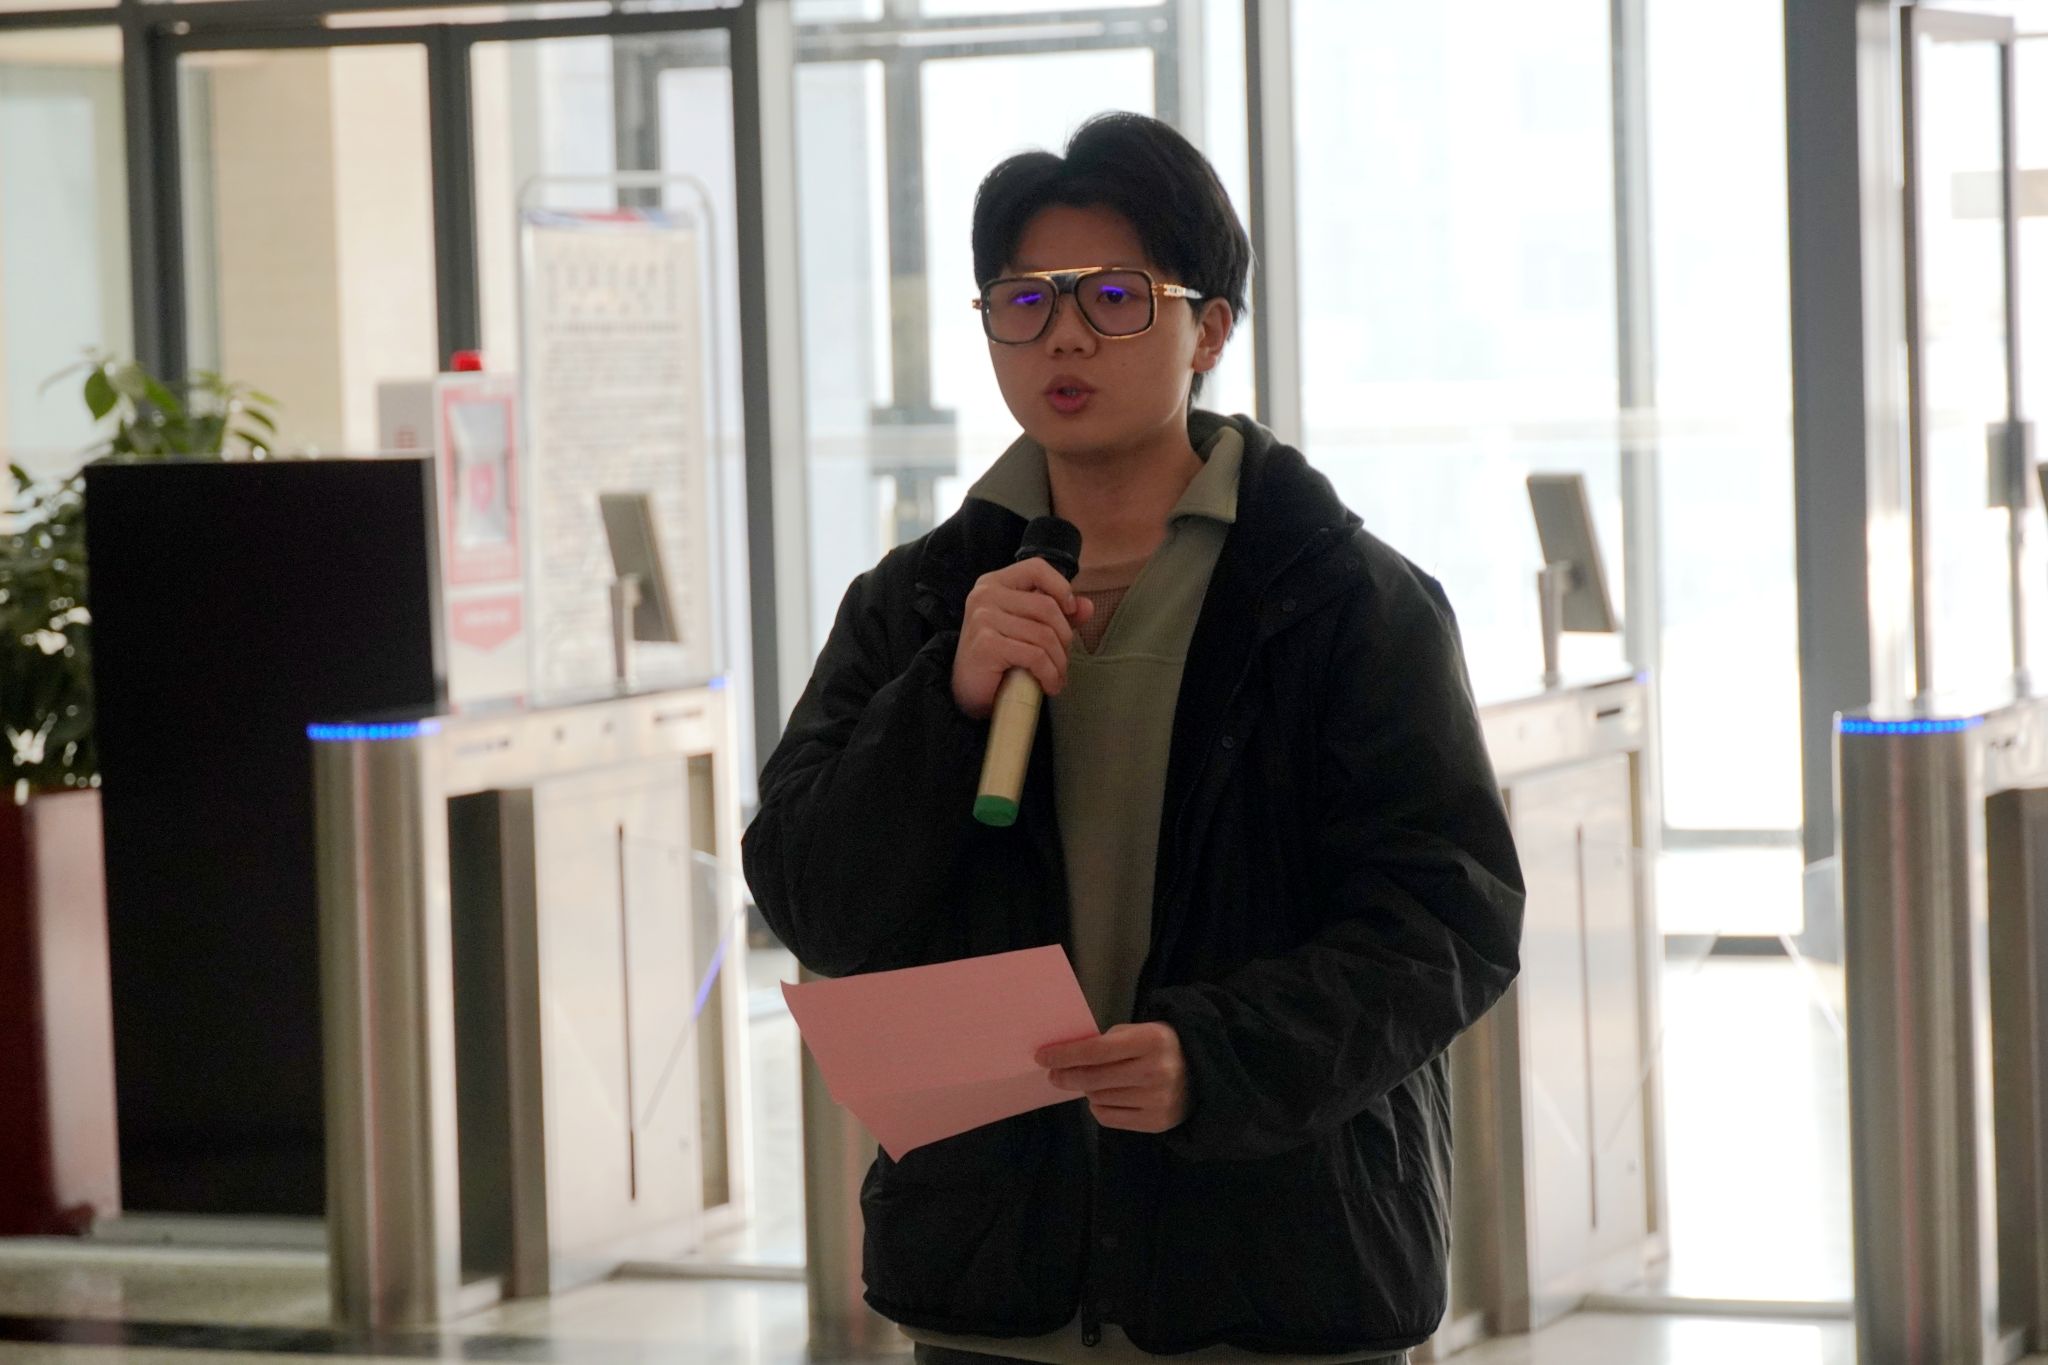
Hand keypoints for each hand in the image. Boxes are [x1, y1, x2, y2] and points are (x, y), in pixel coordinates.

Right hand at [951, 558, 1094, 718]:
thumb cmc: (999, 658)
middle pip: (1047, 606)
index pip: (1037, 568)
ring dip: (1059, 662)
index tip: (1070, 612)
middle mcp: (985, 595)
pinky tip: (1049, 686)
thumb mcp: (1029, 629)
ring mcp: (983, 618)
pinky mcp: (986, 644)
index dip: (1061, 588)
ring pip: (1044, 635)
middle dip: (1064, 638)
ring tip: (1057, 677)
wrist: (967, 693)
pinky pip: (1035, 656)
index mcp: (994, 583)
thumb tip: (1087, 607)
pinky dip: (1049, 674)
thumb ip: (1058, 614)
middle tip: (1062, 661)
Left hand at [1038, 1022, 1188, 1133]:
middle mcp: (1156, 1072)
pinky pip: (1108, 1118)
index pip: (1097, 1050)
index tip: (1042, 1056)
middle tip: (1054, 1074)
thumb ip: (1106, 1043)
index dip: (1065, 1054)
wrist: (1201, 1073)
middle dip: (1066, 1075)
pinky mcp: (1156, 1123)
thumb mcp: (1138, 1032)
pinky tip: (1107, 1096)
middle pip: (1094, 1078)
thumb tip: (1066, 1059)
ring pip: (1098, 1098)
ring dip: (1088, 1090)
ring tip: (1097, 1081)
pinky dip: (1100, 1107)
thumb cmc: (1159, 1047)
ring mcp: (1157, 1101)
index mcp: (1152, 1041)